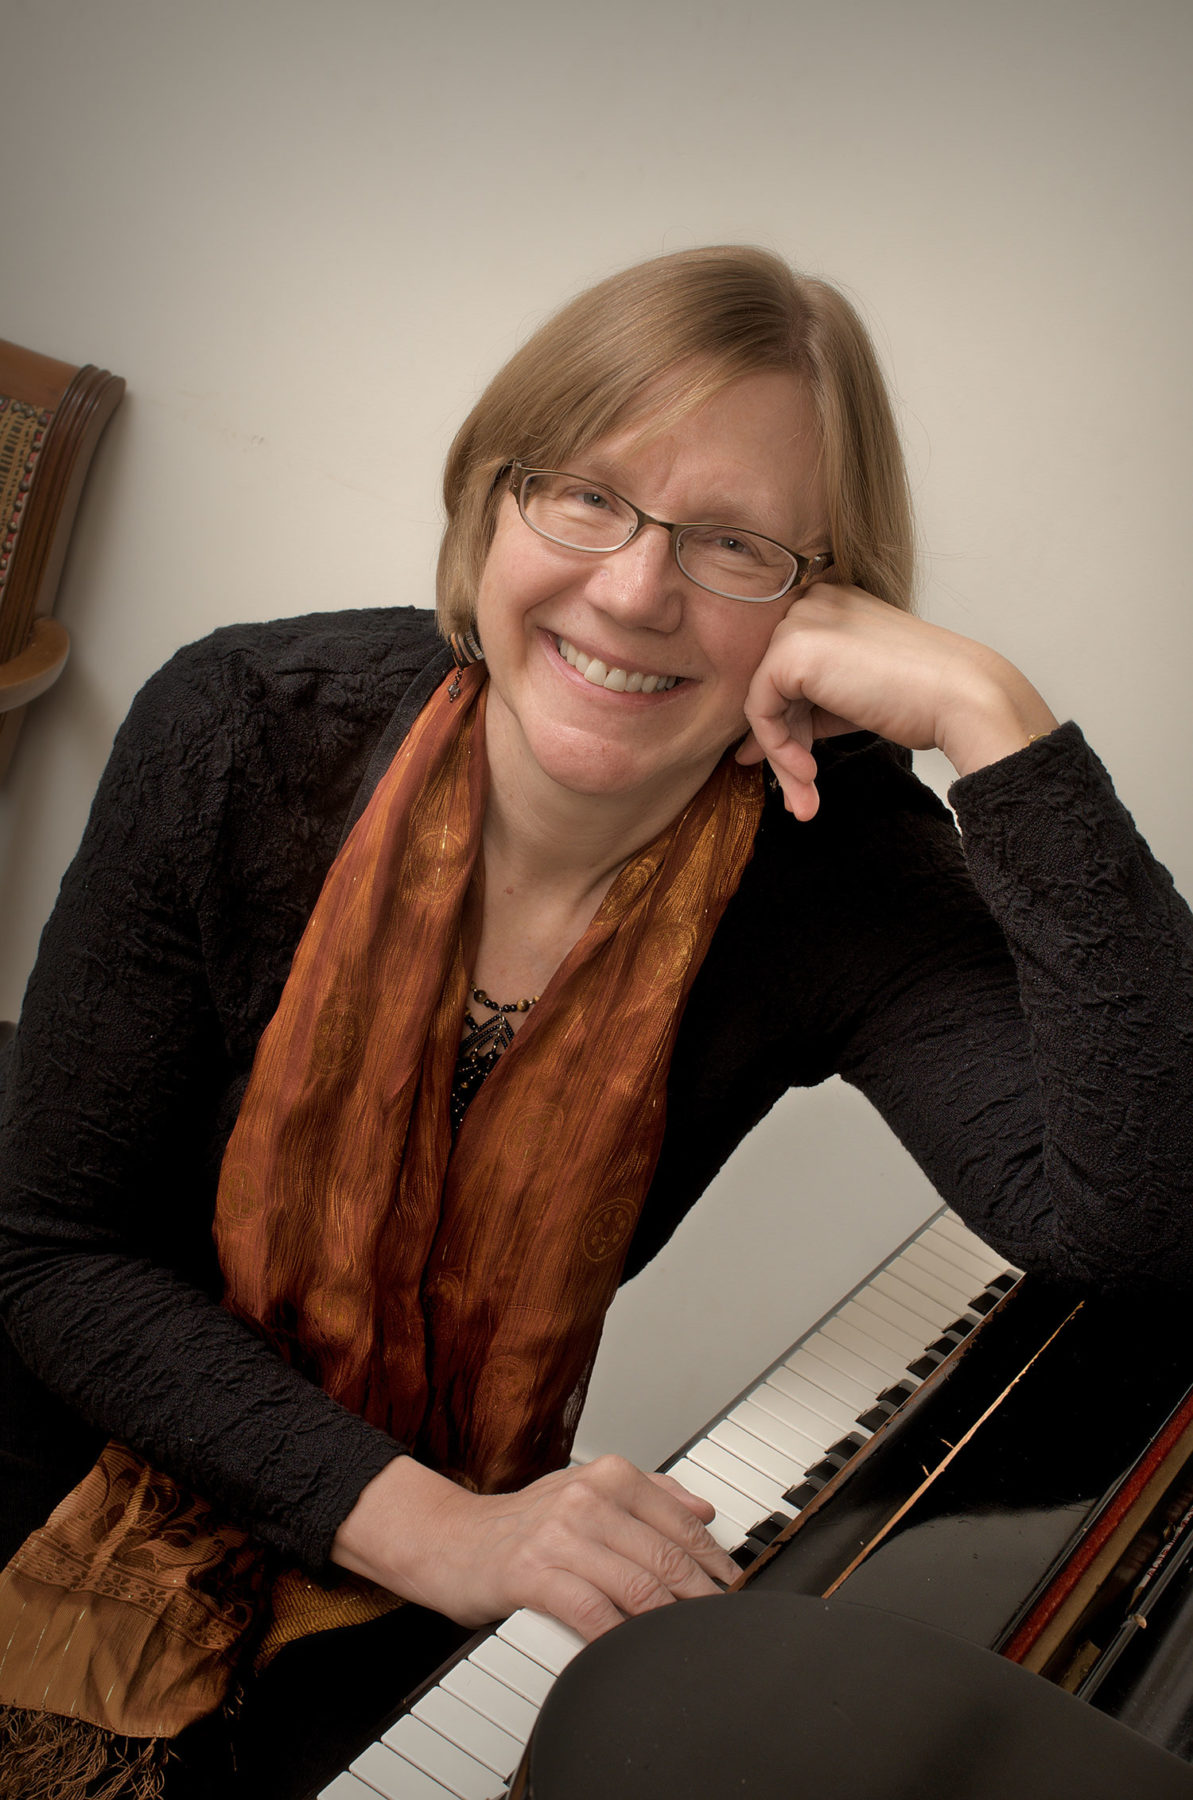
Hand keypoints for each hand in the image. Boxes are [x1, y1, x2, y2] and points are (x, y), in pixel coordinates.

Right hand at [331, 1451, 737, 1640]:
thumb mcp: (585, 1489)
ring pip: (636, 1582)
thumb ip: (647, 1493)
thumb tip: (703, 1506)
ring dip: (669, 1617)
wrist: (450, 1539)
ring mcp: (560, 1534)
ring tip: (686, 1637)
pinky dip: (619, 1634)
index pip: (678, 1518)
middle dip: (700, 1593)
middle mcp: (587, 1497)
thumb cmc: (522, 1523)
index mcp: (607, 1475)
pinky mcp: (535, 1573)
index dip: (712, 1557)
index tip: (730, 1582)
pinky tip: (632, 1648)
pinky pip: (592, 1610)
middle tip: (719, 1618)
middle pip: (664, 1554)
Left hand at [736, 584, 1058, 819]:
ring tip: (805, 797)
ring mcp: (800, 622)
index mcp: (830, 603)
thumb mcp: (853, 698)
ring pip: (763, 700)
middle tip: (801, 792)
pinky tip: (808, 774)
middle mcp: (811, 602)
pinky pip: (760, 710)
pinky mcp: (791, 651)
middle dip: (784, 743)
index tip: (796, 766)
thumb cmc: (923, 699)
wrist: (963, 697)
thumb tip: (752, 747)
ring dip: (783, 757)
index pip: (788, 667)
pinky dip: (779, 749)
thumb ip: (806, 711)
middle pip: (772, 683)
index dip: (788, 721)